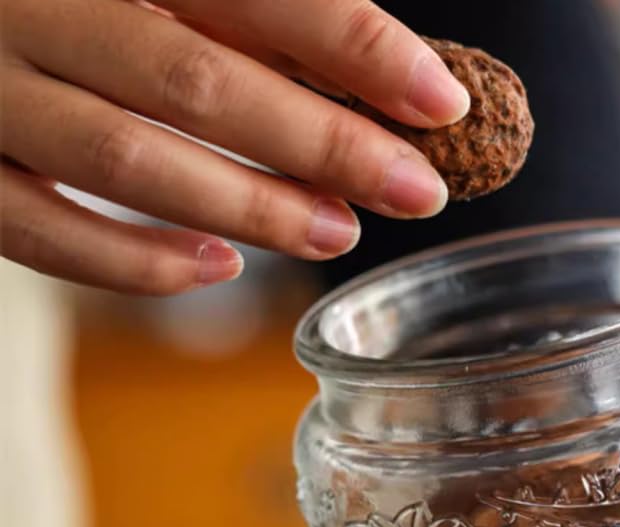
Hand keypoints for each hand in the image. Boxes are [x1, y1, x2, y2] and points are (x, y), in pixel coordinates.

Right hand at [0, 0, 468, 293]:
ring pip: (127, 157)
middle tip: (417, 191)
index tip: (442, 102)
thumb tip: (383, 77)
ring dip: (250, 207)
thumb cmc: (70, 5)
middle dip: (324, 143)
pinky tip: (221, 269)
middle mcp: (29, 2)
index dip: (353, 44)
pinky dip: (139, 263)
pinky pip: (46, 231)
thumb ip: (247, 14)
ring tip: (339, 233)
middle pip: (195, 78)